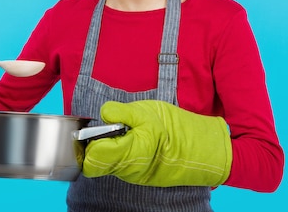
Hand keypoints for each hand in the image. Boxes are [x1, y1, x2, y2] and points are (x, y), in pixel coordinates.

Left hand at [83, 100, 231, 186]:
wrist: (200, 150)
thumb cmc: (175, 130)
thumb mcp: (147, 112)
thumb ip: (122, 113)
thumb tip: (103, 113)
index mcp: (128, 153)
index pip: (92, 159)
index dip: (87, 143)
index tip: (94, 130)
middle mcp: (127, 169)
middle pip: (96, 162)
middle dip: (97, 144)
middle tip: (111, 127)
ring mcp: (132, 174)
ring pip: (107, 163)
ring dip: (109, 147)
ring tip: (125, 131)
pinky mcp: (138, 174)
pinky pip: (119, 164)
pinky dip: (119, 152)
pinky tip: (131, 140)